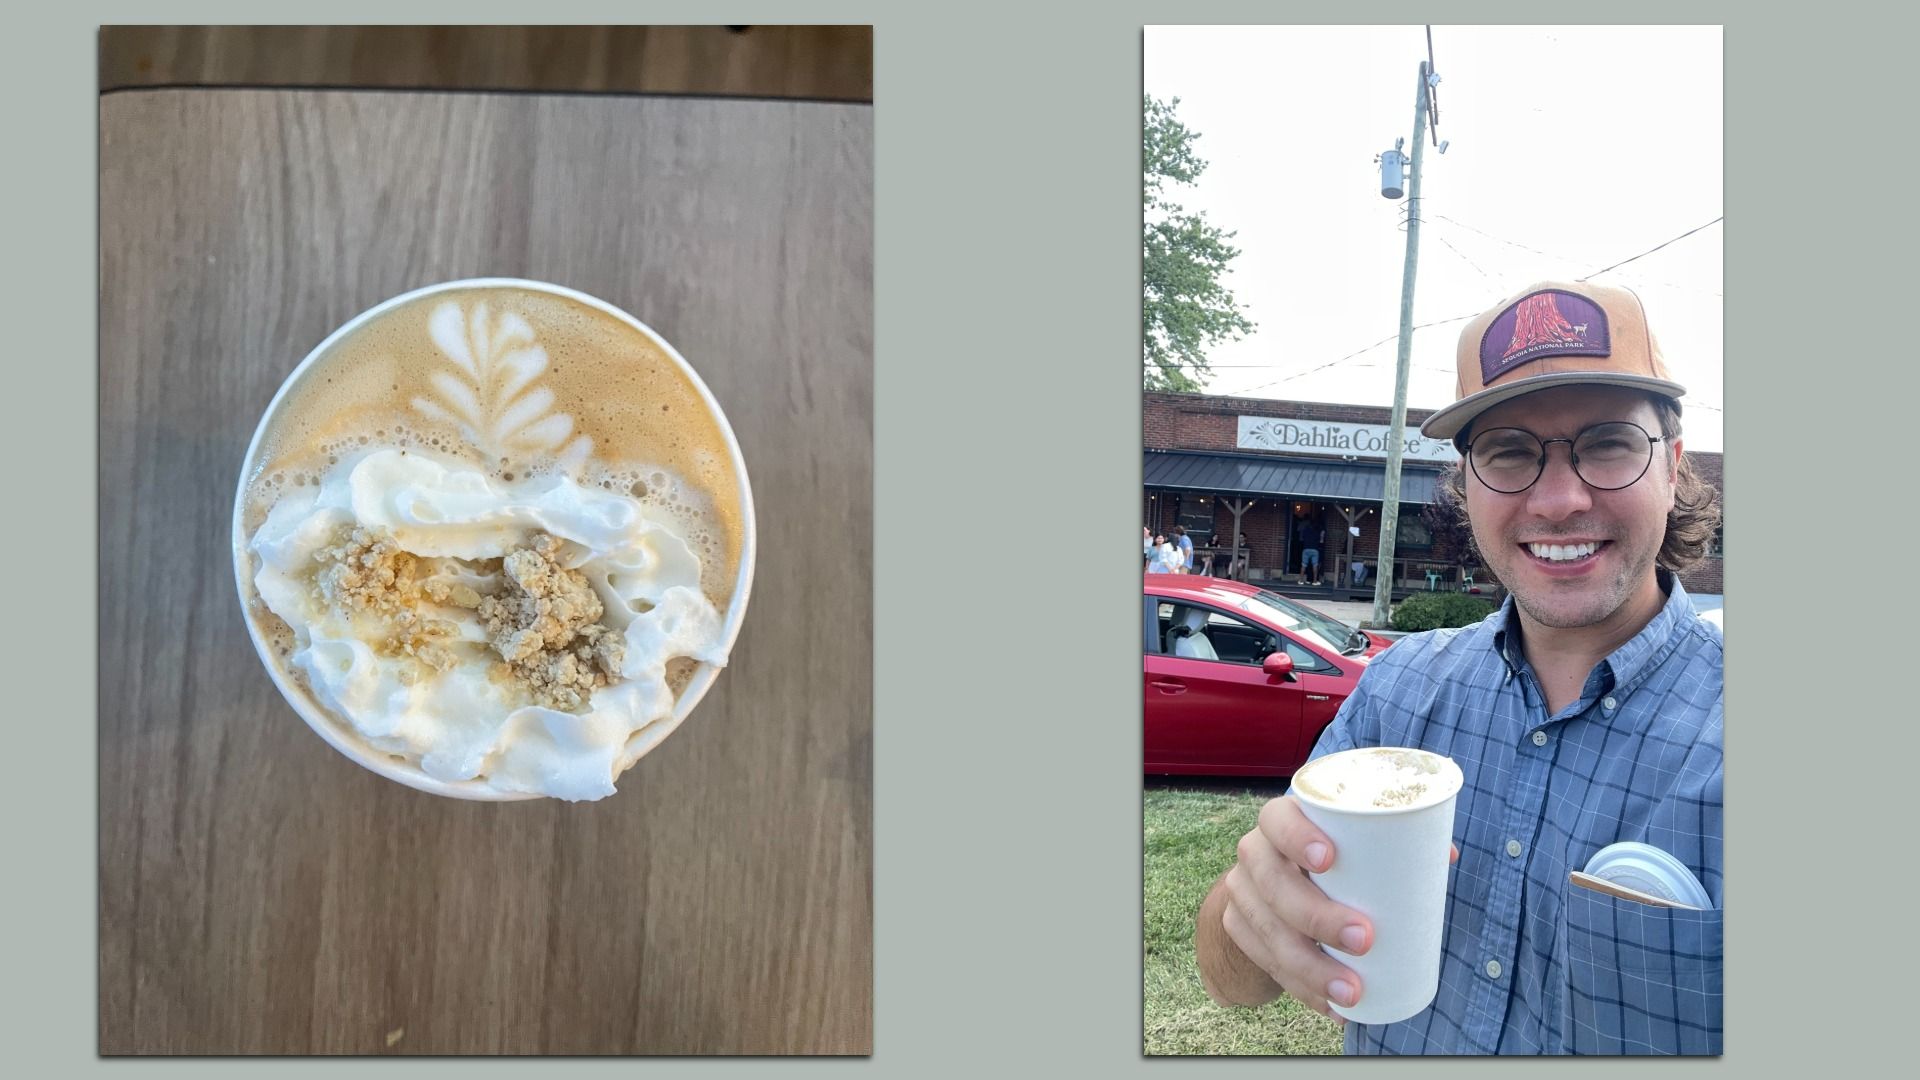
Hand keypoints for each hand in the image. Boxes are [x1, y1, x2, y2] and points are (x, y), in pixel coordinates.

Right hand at [1220, 795, 1457, 1021]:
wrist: (1270, 881)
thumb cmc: (1328, 854)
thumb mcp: (1351, 839)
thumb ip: (1394, 840)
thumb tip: (1446, 855)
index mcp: (1280, 822)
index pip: (1277, 819)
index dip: (1296, 837)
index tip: (1330, 859)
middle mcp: (1255, 855)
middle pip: (1273, 884)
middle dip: (1317, 916)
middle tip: (1364, 939)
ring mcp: (1242, 895)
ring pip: (1269, 933)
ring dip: (1311, 968)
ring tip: (1352, 991)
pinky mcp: (1240, 931)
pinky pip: (1268, 965)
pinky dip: (1304, 990)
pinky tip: (1333, 1006)